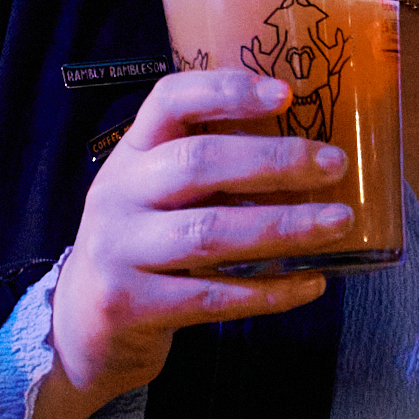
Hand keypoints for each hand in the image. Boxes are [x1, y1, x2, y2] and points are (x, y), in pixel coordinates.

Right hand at [31, 69, 338, 418]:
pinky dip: (269, 290)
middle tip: (334, 164)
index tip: (287, 93)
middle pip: (198, 162)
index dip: (227, 91)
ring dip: (283, 226)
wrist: (80, 327)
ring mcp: (119, 251)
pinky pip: (213, 296)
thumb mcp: (157, 194)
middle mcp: (118, 194)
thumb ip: (210, 169)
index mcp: (131, 153)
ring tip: (338, 223)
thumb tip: (309, 151)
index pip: (169, 100)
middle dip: (274, 161)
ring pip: (210, 232)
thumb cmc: (141, 247)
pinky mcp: (130, 306)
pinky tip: (312, 283)